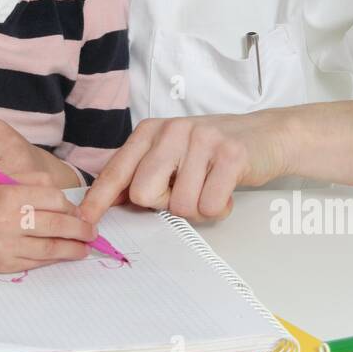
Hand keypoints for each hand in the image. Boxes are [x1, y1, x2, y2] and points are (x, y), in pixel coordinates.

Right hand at [0, 177, 97, 272]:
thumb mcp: (1, 182)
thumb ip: (33, 185)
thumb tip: (68, 203)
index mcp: (8, 195)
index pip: (54, 199)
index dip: (71, 207)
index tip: (78, 212)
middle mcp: (6, 220)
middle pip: (57, 225)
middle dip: (80, 230)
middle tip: (92, 232)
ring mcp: (4, 245)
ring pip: (50, 248)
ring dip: (73, 249)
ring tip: (85, 247)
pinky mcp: (2, 264)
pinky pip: (36, 262)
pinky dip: (53, 259)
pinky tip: (62, 255)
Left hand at [77, 112, 291, 225]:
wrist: (267, 135)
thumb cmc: (213, 151)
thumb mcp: (171, 152)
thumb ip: (142, 171)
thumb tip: (108, 202)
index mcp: (151, 131)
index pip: (117, 170)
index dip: (99, 199)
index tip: (84, 220)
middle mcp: (172, 131)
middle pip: (143, 194)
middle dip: (164, 205)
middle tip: (186, 190)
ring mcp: (201, 141)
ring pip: (180, 206)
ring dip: (197, 208)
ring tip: (211, 187)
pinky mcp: (230, 155)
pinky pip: (210, 206)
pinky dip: (219, 208)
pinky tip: (227, 189)